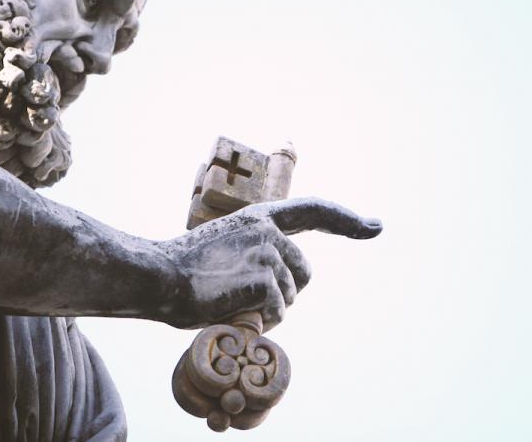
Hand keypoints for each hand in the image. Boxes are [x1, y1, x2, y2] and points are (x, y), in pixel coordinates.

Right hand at [163, 197, 381, 330]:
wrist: (157, 277)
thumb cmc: (184, 269)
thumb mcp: (225, 247)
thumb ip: (255, 253)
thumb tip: (280, 288)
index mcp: (259, 217)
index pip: (314, 210)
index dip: (347, 220)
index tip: (375, 226)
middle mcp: (268, 230)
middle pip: (305, 273)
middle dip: (285, 293)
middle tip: (247, 298)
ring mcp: (268, 252)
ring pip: (291, 296)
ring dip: (269, 309)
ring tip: (232, 302)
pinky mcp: (264, 278)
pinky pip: (279, 311)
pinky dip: (260, 321)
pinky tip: (234, 312)